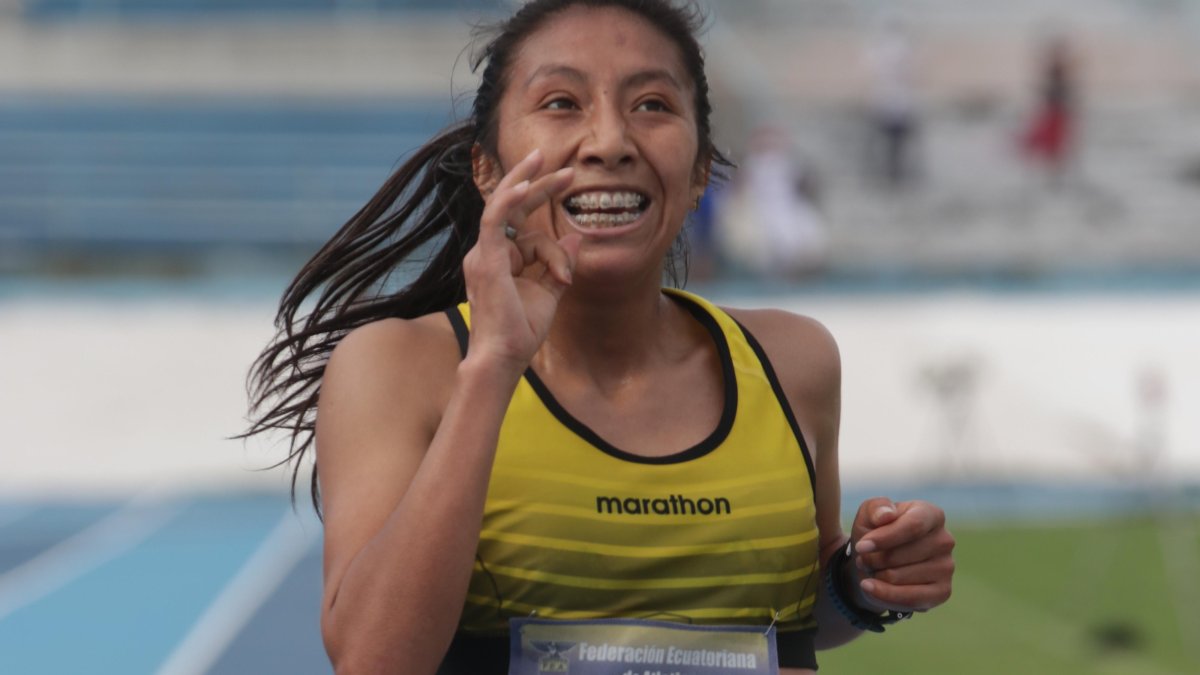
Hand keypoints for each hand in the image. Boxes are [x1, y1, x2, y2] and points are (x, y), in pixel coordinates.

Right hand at [462, 148, 578, 371]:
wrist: (503, 358)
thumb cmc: (520, 332)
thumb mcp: (549, 292)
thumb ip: (559, 264)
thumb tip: (576, 237)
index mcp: (499, 259)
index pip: (527, 229)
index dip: (548, 214)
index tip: (572, 192)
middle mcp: (486, 252)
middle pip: (513, 206)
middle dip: (540, 184)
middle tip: (570, 171)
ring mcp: (483, 254)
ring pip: (518, 217)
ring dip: (536, 189)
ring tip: (564, 174)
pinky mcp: (486, 259)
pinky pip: (495, 219)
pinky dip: (510, 199)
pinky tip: (527, 185)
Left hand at [848, 497, 954, 612]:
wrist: (877, 563)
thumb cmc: (876, 533)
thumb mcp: (868, 514)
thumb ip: (876, 508)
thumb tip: (887, 515)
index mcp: (931, 514)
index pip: (914, 526)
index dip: (884, 538)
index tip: (861, 546)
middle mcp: (945, 540)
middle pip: (902, 555)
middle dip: (874, 559)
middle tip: (864, 558)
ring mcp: (946, 567)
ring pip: (899, 577)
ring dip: (876, 576)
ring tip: (871, 569)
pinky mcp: (943, 591)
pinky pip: (910, 599)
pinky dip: (884, 595)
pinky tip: (870, 587)